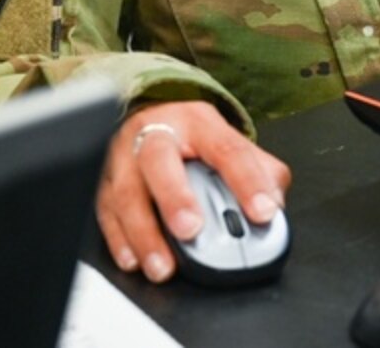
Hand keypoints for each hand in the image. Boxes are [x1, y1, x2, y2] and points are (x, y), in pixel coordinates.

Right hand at [96, 100, 290, 283]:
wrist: (151, 115)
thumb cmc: (194, 137)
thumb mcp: (230, 141)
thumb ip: (259, 170)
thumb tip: (274, 204)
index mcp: (198, 122)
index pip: (226, 149)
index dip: (247, 182)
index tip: (263, 212)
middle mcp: (156, 133)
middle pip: (159, 159)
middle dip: (175, 197)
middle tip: (192, 230)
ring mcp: (124, 156)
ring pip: (126, 191)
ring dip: (144, 232)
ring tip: (163, 265)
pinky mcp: (105, 180)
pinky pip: (105, 210)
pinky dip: (118, 240)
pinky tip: (134, 260)